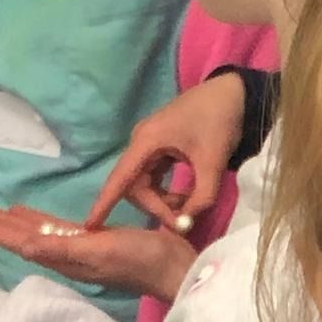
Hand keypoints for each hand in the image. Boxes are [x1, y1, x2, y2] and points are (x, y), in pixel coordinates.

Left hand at [0, 204, 195, 300]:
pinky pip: (55, 229)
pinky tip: (30, 217)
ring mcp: (78, 249)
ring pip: (35, 232)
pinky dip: (38, 222)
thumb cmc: (141, 260)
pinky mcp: (93, 241)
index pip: (18, 240)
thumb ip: (63, 250)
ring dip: (10, 223)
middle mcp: (65, 254)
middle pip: (20, 236)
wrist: (173, 269)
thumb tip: (23, 249)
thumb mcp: (101, 253)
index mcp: (63, 256)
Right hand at [85, 74, 246, 230]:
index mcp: (147, 141)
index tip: (90, 226)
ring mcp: (149, 146)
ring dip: (162, 202)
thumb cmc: (219, 122)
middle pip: (134, 187)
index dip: (105, 203)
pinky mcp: (159, 150)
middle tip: (183, 222)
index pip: (120, 178)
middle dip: (155, 208)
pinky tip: (186, 198)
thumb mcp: (213, 163)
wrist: (231, 95)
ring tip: (189, 207)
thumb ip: (201, 197)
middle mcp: (141, 144)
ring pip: (144, 186)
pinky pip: (153, 179)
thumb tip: (185, 224)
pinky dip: (166, 193)